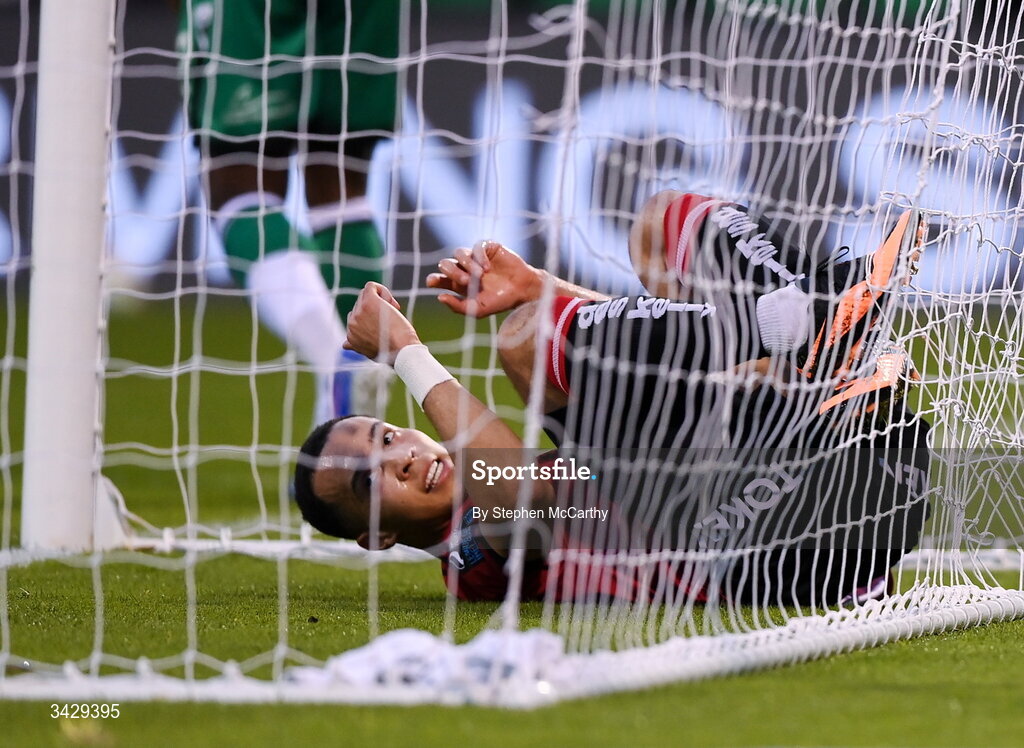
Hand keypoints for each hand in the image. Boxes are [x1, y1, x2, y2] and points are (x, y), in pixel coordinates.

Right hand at [343, 282, 420, 363]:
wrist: (402, 352)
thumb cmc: (393, 353)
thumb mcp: (371, 352)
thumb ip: (357, 345)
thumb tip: (344, 345)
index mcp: (350, 337)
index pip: (356, 318)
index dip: (371, 318)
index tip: (386, 327)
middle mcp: (351, 324)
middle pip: (360, 305)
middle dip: (377, 309)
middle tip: (393, 318)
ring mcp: (359, 312)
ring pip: (365, 295)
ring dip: (381, 300)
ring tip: (394, 311)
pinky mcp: (368, 302)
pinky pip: (370, 286)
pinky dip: (381, 290)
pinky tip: (392, 303)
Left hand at [426, 240, 542, 317]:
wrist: (522, 290)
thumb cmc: (500, 301)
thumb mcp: (478, 310)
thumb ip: (458, 306)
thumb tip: (440, 297)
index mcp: (458, 283)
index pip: (439, 278)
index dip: (433, 279)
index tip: (432, 282)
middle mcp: (463, 268)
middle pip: (445, 264)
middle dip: (452, 272)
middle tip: (465, 281)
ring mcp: (474, 256)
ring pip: (458, 253)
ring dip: (466, 264)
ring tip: (479, 275)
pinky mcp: (486, 247)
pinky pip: (476, 247)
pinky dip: (479, 257)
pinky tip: (487, 268)